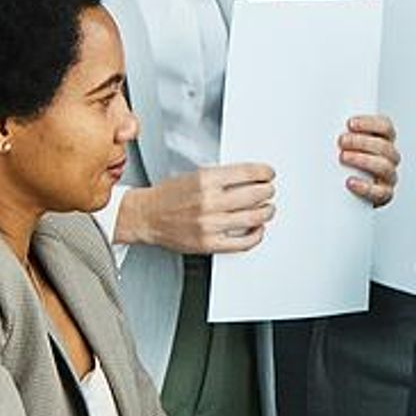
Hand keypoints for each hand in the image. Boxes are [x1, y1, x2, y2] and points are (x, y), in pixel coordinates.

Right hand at [118, 164, 275, 252]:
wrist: (146, 216)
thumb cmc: (169, 196)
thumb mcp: (195, 175)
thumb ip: (222, 177)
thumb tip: (252, 177)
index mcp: (205, 180)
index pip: (247, 173)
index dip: (264, 172)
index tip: (269, 174)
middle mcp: (208, 202)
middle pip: (255, 194)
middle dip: (268, 191)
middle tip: (269, 190)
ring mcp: (209, 224)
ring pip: (254, 217)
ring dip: (267, 211)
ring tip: (267, 209)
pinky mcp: (209, 243)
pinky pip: (242, 243)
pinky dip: (256, 235)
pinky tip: (258, 229)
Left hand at [339, 114, 398, 207]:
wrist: (339, 198)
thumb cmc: (339, 166)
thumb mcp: (339, 146)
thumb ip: (336, 134)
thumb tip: (316, 123)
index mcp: (382, 141)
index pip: (385, 127)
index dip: (370, 123)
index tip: (350, 123)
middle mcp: (388, 158)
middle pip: (385, 146)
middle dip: (362, 141)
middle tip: (342, 141)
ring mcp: (387, 177)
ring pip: (385, 166)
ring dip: (363, 160)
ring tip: (344, 157)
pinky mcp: (383, 195)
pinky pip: (380, 192)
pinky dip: (365, 187)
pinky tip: (350, 182)